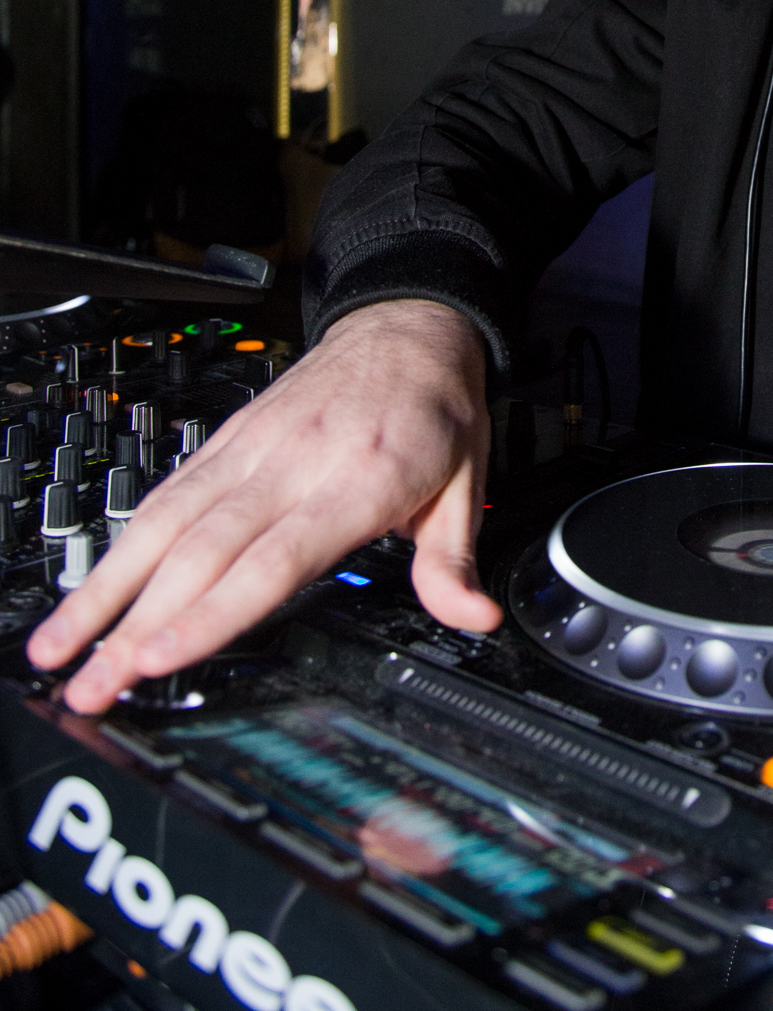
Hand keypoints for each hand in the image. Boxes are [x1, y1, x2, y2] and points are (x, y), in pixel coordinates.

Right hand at [27, 299, 500, 713]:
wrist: (408, 325)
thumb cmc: (433, 405)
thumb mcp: (466, 483)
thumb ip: (455, 559)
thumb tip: (473, 618)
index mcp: (357, 480)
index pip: (273, 558)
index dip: (212, 611)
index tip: (161, 655)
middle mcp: (294, 463)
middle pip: (203, 552)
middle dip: (138, 624)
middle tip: (93, 685)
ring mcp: (252, 449)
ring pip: (167, 521)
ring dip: (109, 588)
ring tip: (61, 647)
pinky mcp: (228, 440)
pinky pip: (168, 493)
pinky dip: (123, 542)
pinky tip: (94, 585)